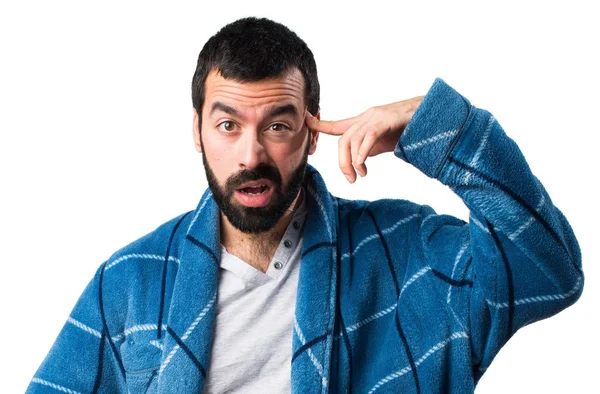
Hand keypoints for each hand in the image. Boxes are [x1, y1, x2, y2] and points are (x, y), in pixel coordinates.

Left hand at [305, 96, 423, 182]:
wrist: (431, 114)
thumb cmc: (409, 128)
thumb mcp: (384, 142)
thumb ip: (370, 149)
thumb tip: (359, 162)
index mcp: (364, 121)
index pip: (336, 125)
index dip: (319, 124)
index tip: (305, 121)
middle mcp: (367, 117)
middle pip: (342, 139)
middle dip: (342, 162)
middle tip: (350, 179)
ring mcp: (376, 117)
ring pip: (352, 140)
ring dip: (352, 162)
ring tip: (361, 174)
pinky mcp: (387, 120)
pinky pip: (367, 137)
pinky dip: (362, 153)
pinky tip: (362, 165)